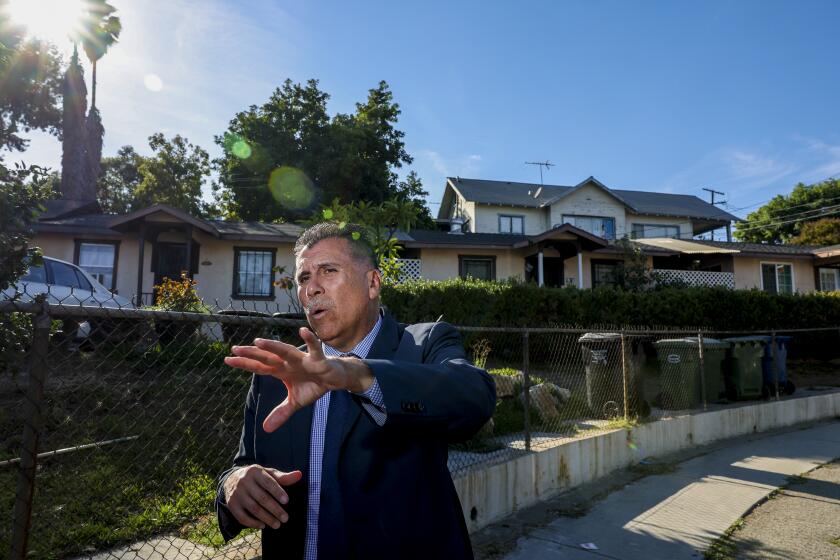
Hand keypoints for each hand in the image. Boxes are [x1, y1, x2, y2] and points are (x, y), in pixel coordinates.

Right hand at [223, 465, 301, 529]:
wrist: (231, 479)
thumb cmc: (257, 477)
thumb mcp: (268, 473)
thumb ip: (283, 477)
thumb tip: (299, 475)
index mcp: (255, 471)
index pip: (268, 483)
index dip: (277, 492)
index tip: (287, 501)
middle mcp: (244, 482)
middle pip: (262, 498)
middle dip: (275, 509)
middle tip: (285, 518)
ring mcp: (236, 494)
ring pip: (253, 509)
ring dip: (266, 518)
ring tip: (278, 525)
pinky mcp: (231, 505)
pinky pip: (242, 517)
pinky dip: (253, 523)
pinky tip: (263, 525)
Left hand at [224, 327, 373, 431]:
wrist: (335, 379)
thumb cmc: (314, 385)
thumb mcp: (296, 402)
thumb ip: (281, 413)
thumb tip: (266, 429)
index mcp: (281, 370)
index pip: (260, 366)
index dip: (245, 363)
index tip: (227, 359)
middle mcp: (289, 362)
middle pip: (268, 357)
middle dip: (253, 354)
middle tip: (235, 349)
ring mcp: (303, 359)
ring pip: (286, 351)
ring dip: (273, 346)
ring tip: (258, 342)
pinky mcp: (318, 360)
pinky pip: (314, 349)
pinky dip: (310, 340)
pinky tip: (303, 331)